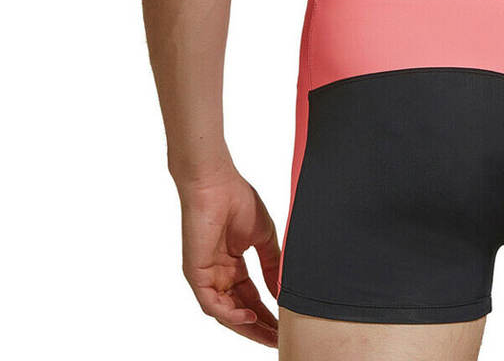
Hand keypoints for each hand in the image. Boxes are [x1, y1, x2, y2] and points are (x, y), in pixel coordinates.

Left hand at [178, 166, 280, 346]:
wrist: (216, 183)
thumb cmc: (238, 201)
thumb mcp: (263, 238)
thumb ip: (272, 265)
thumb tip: (282, 290)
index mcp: (233, 266)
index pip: (252, 298)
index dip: (268, 313)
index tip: (286, 325)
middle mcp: (219, 275)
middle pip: (240, 311)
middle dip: (260, 327)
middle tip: (280, 339)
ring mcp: (206, 277)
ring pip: (226, 313)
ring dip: (247, 327)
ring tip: (269, 335)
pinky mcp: (196, 274)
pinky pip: (211, 304)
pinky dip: (230, 314)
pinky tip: (249, 316)